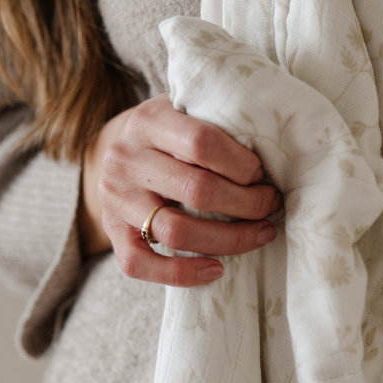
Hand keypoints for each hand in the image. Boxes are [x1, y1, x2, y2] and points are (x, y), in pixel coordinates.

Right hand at [78, 94, 280, 285]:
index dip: (241, 164)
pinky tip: (217, 269)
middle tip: (271, 204)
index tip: (262, 173)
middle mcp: (125, 158)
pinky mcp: (111, 232)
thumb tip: (271, 148)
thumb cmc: (170, 130)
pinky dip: (182, 273)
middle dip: (246, 203)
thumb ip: (216, 121)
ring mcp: (115, 198)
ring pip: (176, 231)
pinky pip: (140, 264)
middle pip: (196, 190)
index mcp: (149, 120)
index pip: (201, 143)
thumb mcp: (186, 109)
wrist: (120, 150)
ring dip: (229, 239)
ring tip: (260, 233)